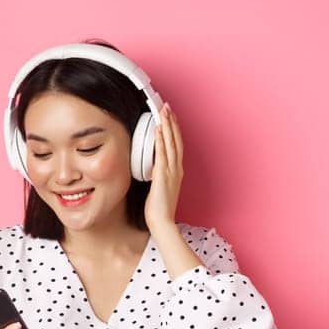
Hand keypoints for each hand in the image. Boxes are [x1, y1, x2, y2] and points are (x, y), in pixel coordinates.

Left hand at [143, 102, 182, 227]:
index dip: (173, 129)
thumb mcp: (160, 187)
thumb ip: (158, 175)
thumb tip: (152, 167)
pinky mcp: (162, 176)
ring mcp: (171, 171)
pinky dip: (161, 140)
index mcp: (176, 171)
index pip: (176, 145)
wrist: (162, 221)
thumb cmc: (159, 208)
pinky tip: (158, 129)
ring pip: (170, 143)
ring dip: (167, 126)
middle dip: (171, 122)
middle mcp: (176, 168)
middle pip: (175, 140)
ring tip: (163, 111)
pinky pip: (162, 154)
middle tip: (166, 107)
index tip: (169, 117)